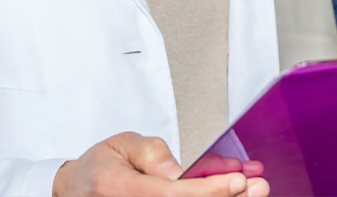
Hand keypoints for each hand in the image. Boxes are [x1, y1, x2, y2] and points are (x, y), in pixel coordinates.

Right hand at [53, 132, 269, 196]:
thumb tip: (178, 171)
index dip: (207, 190)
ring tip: (253, 192)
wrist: (78, 191)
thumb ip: (150, 153)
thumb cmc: (101, 167)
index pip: (171, 194)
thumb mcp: (120, 145)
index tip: (237, 180)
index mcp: (120, 188)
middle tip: (258, 187)